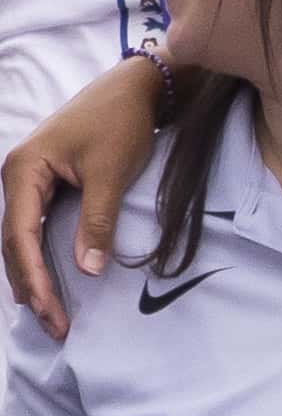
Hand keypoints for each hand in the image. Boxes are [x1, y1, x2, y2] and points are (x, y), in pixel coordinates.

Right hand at [2, 57, 162, 335]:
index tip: (50, 311)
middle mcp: (17, 176)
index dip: (34, 277)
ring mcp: (28, 180)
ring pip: (22, 238)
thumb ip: (97, 221)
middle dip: (32, 285)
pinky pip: (35, 226)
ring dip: (34, 275)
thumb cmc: (121, 124)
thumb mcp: (111, 174)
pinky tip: (47, 281)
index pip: (20, 235)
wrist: (134, 89)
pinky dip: (40, 256)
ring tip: (49, 314)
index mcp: (23, 171)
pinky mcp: (45, 183)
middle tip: (53, 326)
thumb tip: (87, 269)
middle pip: (15, 242)